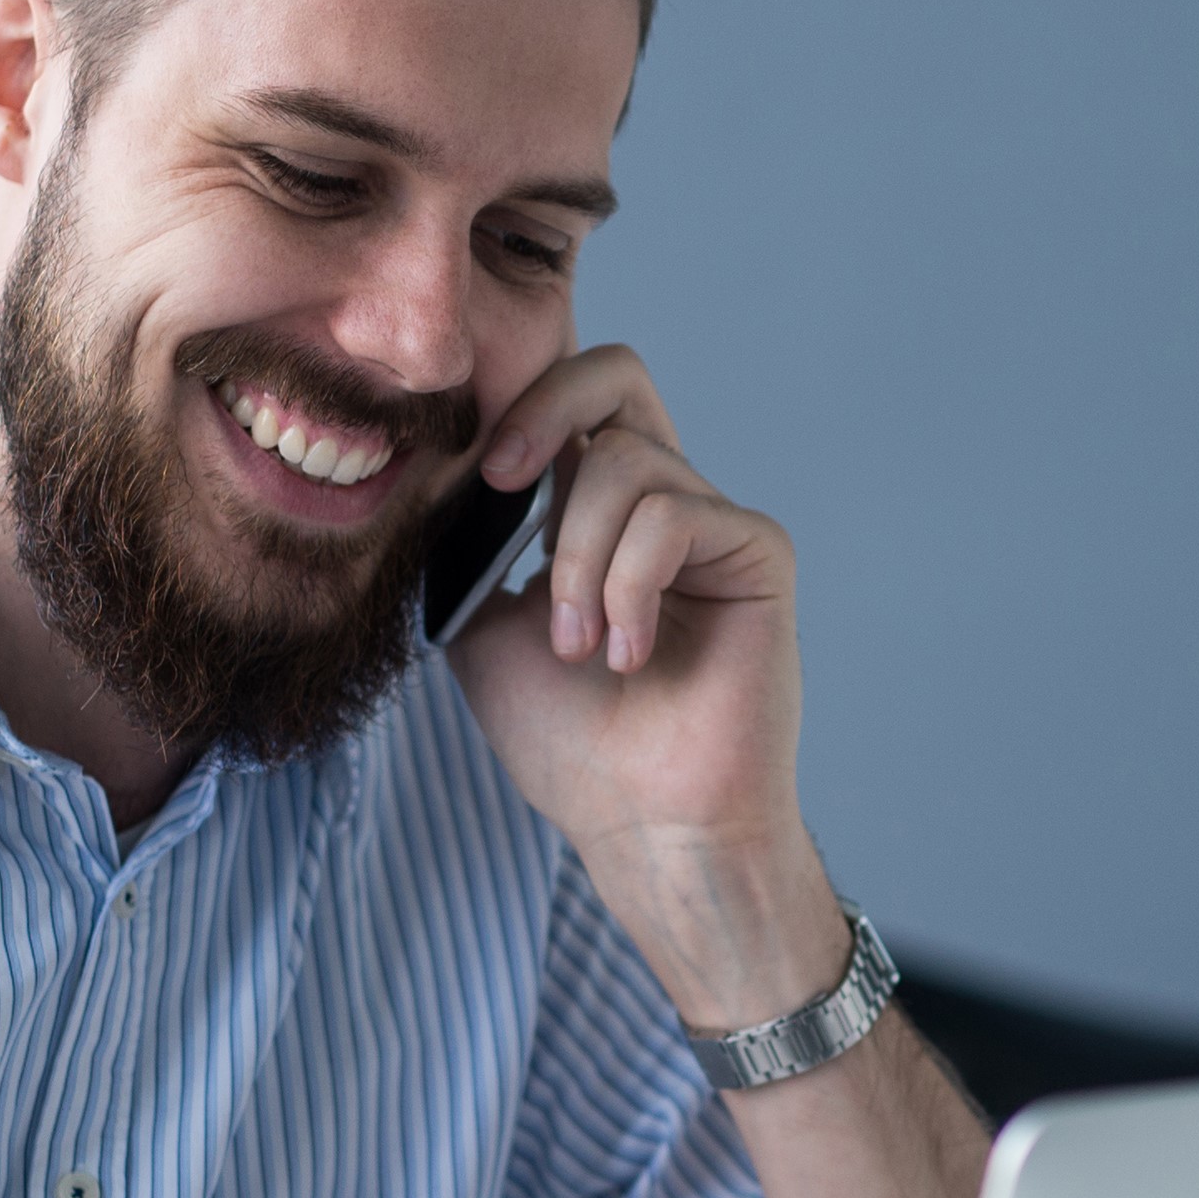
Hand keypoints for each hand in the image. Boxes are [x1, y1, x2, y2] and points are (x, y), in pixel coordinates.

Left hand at [446, 347, 845, 1030]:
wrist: (643, 823)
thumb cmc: (571, 743)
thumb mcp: (480, 630)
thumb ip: (467, 548)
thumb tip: (441, 478)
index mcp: (595, 511)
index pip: (568, 400)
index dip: (516, 406)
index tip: (473, 477)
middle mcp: (660, 501)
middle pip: (615, 374)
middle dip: (545, 412)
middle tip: (503, 483)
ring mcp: (712, 523)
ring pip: (628, 463)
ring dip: (577, 558)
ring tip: (579, 645)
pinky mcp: (757, 552)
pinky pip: (676, 516)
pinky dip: (629, 585)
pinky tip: (629, 655)